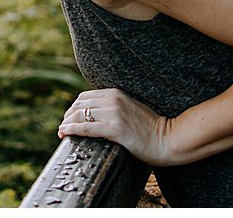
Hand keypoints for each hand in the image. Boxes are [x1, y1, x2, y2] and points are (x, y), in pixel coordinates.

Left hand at [57, 88, 178, 166]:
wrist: (170, 138)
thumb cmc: (152, 128)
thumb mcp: (131, 109)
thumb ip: (115, 107)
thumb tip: (97, 114)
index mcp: (116, 93)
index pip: (85, 97)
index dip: (73, 108)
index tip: (69, 118)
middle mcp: (113, 100)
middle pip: (79, 105)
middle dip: (67, 116)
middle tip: (63, 127)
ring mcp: (114, 114)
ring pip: (79, 116)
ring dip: (66, 123)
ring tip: (62, 132)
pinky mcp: (115, 129)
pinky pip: (85, 128)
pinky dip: (71, 130)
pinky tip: (64, 133)